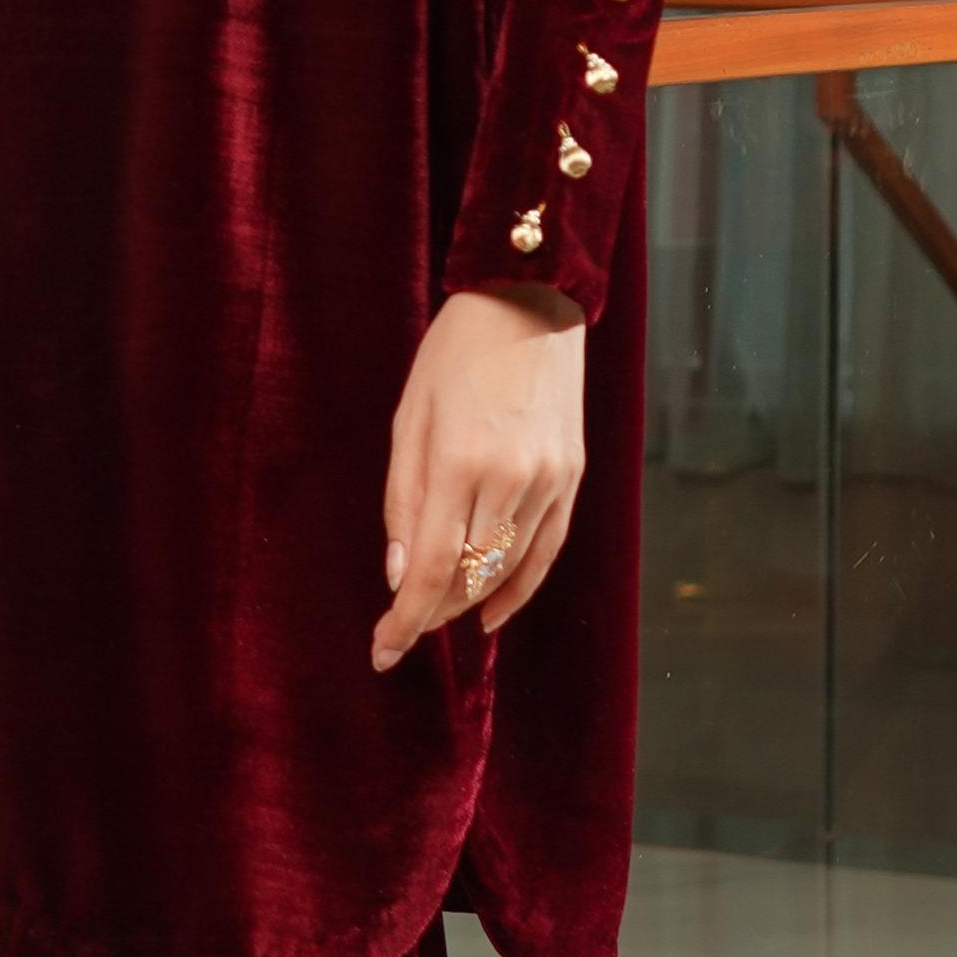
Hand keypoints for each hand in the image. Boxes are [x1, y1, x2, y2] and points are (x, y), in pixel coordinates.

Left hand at [371, 283, 585, 669]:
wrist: (529, 303)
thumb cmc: (453, 355)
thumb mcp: (408, 419)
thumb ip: (403, 500)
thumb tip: (398, 575)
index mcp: (457, 462)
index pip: (429, 569)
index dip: (404, 621)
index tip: (382, 653)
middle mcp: (510, 479)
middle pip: (468, 577)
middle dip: (430, 611)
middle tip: (401, 627)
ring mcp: (550, 479)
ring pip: (507, 571)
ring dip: (467, 601)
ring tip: (437, 614)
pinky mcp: (574, 476)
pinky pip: (546, 550)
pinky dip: (518, 588)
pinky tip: (491, 611)